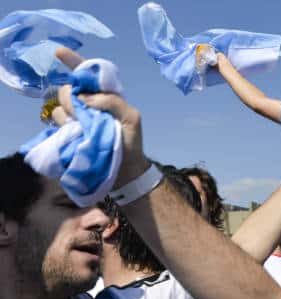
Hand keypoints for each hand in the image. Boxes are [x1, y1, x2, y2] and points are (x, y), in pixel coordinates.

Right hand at [53, 47, 149, 187]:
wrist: (125, 170)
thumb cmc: (131, 142)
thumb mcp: (132, 118)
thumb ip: (113, 102)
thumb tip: (85, 97)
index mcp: (104, 97)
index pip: (87, 75)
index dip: (73, 61)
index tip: (58, 52)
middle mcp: (87, 105)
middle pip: (67, 90)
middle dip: (72, 98)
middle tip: (85, 114)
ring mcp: (76, 119)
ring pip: (59, 107)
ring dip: (69, 114)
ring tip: (84, 128)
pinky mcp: (68, 133)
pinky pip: (56, 122)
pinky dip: (63, 125)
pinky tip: (75, 133)